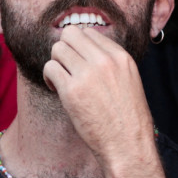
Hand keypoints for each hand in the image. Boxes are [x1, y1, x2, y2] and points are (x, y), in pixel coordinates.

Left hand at [43, 26, 154, 163]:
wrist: (127, 146)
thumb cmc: (127, 119)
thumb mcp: (128, 80)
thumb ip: (110, 63)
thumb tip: (85, 51)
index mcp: (121, 57)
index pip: (89, 32)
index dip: (79, 46)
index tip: (79, 62)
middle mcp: (104, 61)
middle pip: (70, 33)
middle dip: (64, 49)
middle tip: (66, 68)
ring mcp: (88, 74)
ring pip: (57, 48)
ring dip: (55, 63)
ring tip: (61, 80)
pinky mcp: (72, 91)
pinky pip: (50, 68)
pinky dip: (48, 77)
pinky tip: (56, 89)